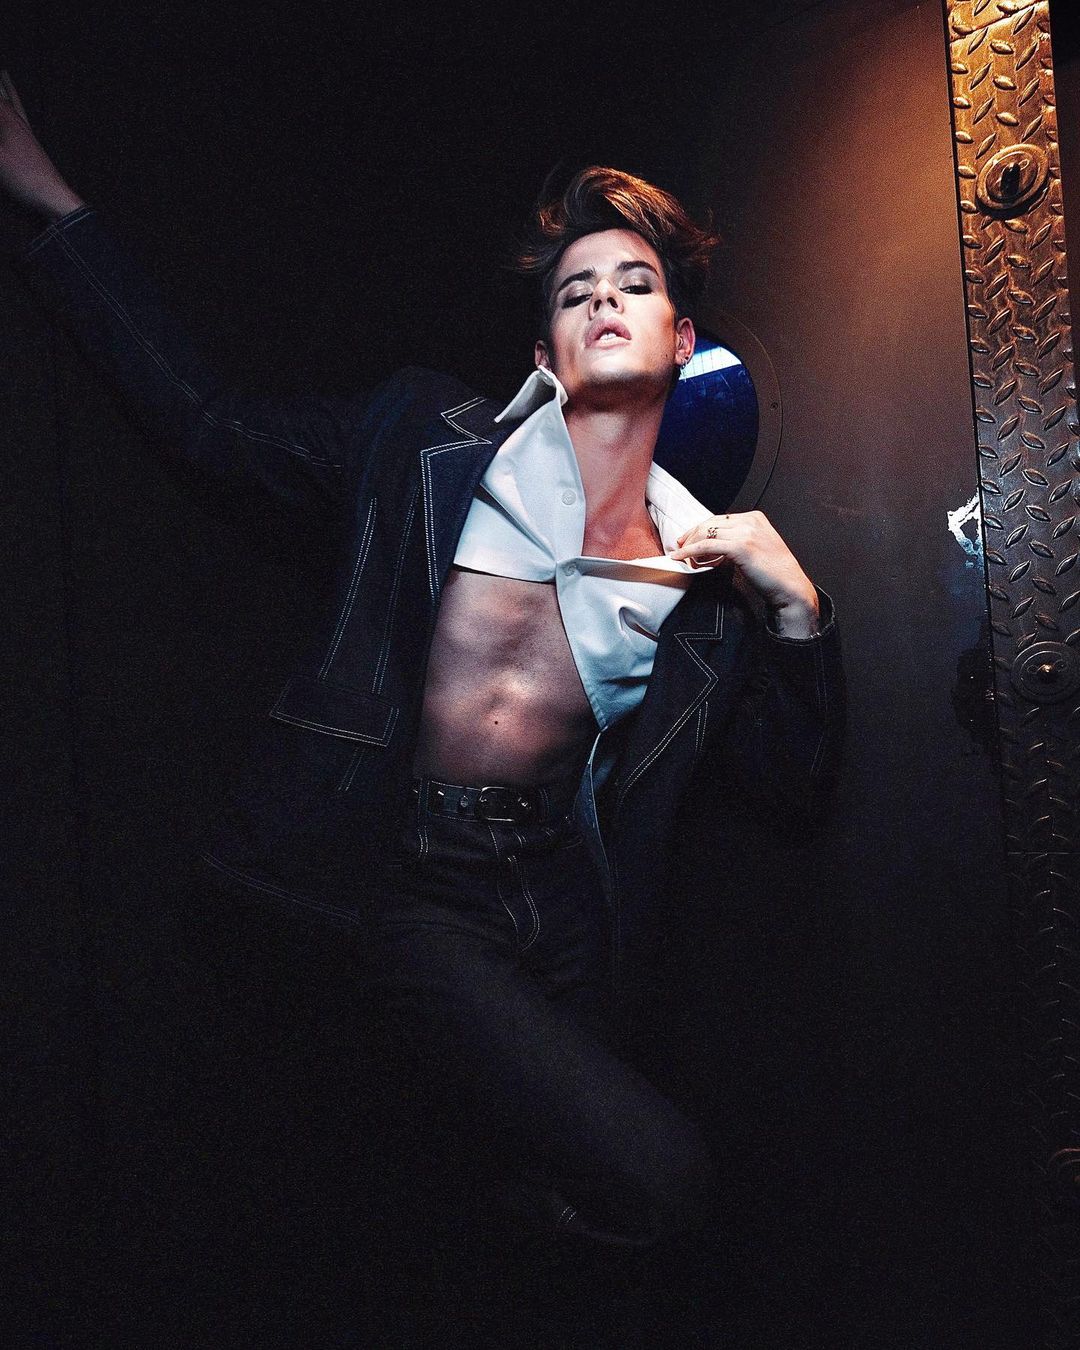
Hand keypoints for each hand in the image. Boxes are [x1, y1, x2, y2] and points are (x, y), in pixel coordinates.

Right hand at [0, 71, 84, 219]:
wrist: (55, 199)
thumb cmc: (25, 180)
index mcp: (9, 122)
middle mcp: (20, 124)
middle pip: (6, 96)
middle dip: (0, 84)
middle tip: (2, 69)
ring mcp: (28, 135)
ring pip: (16, 105)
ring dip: (8, 90)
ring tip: (5, 76)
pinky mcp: (33, 147)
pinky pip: (22, 120)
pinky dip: (17, 109)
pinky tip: (17, 114)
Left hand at [671, 509, 819, 636]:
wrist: (790, 586)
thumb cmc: (774, 573)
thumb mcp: (757, 547)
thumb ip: (738, 540)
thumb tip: (712, 546)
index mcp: (755, 518)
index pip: (718, 519)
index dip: (698, 530)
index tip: (686, 540)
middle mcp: (750, 521)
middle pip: (709, 523)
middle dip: (690, 536)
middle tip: (679, 548)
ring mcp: (746, 532)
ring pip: (705, 533)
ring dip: (689, 545)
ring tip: (683, 558)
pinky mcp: (741, 547)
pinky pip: (707, 546)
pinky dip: (689, 551)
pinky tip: (680, 557)